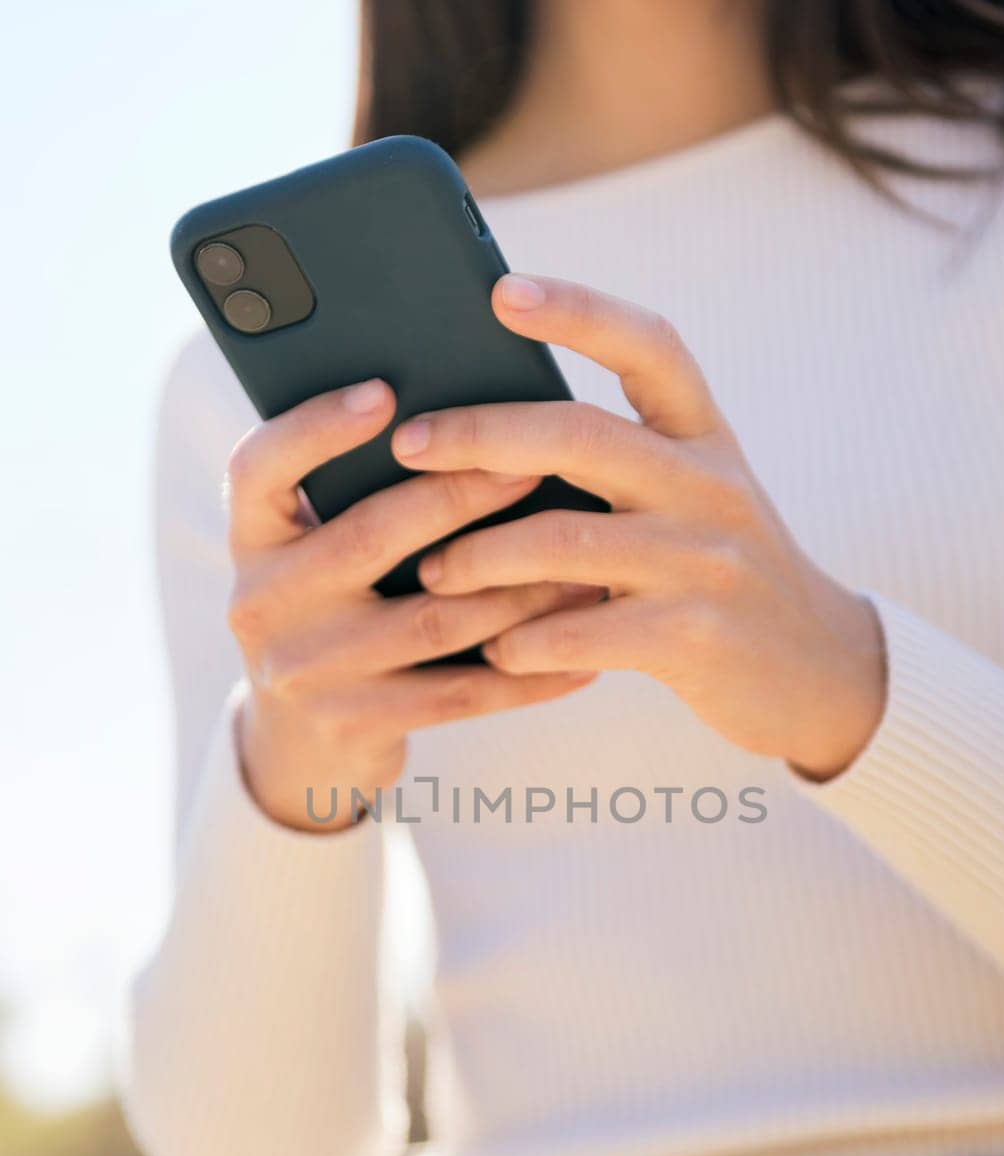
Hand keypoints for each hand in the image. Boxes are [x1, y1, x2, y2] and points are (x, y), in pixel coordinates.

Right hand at [225, 378, 598, 829]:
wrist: (302, 747)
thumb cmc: (335, 615)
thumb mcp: (315, 554)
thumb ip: (356, 497)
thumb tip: (473, 423)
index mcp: (252, 539)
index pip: (259, 468)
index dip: (316, 428)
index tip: (385, 393)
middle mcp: (262, 603)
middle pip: (368, 538)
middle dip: (461, 497)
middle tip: (537, 465)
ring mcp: (305, 671)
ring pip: (430, 621)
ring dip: (518, 592)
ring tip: (585, 567)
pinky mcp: (353, 723)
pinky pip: (458, 694)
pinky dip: (527, 676)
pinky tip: (581, 657)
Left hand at [393, 276, 885, 780]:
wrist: (819, 669)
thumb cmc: (721, 575)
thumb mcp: (694, 499)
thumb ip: (620, 463)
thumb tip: (486, 435)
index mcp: (707, 437)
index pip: (648, 345)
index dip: (576, 310)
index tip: (499, 291)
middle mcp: (711, 486)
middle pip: (579, 436)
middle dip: (479, 435)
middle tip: (408, 444)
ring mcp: (705, 562)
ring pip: (564, 541)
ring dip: (480, 557)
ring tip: (432, 571)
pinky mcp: (693, 637)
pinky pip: (580, 632)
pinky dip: (523, 641)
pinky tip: (494, 649)